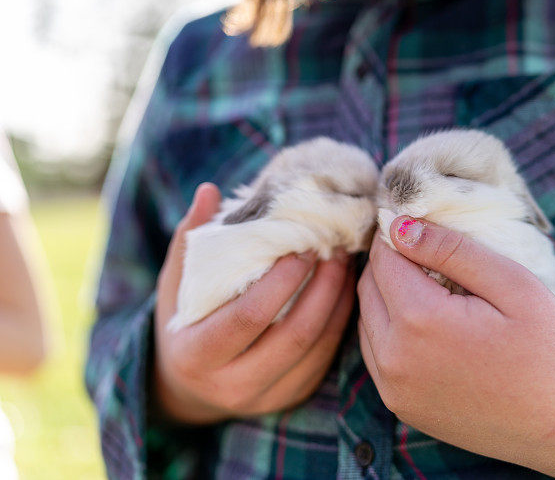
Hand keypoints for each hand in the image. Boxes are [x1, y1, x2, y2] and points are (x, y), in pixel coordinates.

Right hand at [153, 183, 354, 423]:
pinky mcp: (291, 397)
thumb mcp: (176, 284)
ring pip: (316, 349)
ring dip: (338, 303)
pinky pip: (325, 359)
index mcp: (196, 354)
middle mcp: (232, 385)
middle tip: (336, 250)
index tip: (302, 249)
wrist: (189, 385)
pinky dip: (340, 322)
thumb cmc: (184, 322)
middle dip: (323, 289)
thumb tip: (209, 190)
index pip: (247, 318)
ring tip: (345, 264)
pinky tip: (345, 290)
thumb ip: (190, 239)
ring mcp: (265, 397)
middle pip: (293, 336)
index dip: (280, 282)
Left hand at [357, 217, 554, 479]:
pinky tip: (426, 323)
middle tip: (426, 250)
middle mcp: (395, 359)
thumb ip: (452, 250)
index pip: (384, 257)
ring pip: (367, 319)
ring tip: (429, 284)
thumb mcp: (514, 284)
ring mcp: (394, 388)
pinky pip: (376, 354)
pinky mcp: (401, 407)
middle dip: (390, 261)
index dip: (399, 233)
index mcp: (421, 322)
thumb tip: (400, 226)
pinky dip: (389, 329)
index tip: (421, 223)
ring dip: (387, 295)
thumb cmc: (550, 350)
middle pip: (369, 286)